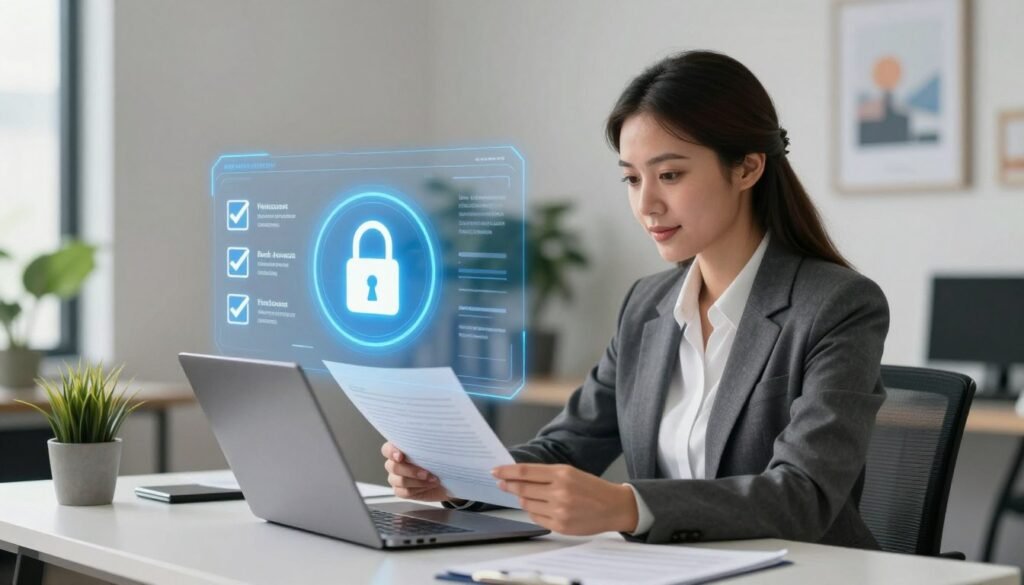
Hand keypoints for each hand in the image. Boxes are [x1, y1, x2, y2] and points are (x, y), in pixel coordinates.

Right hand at [380, 442, 450, 501]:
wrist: (446, 478)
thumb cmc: (439, 461)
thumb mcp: (436, 450)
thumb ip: (428, 446)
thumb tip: (433, 441)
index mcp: (400, 449)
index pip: (387, 449)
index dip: (391, 452)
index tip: (401, 456)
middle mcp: (395, 463)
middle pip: (393, 467)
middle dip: (411, 471)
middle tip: (427, 472)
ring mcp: (396, 478)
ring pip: (399, 481)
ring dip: (418, 481)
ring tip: (433, 480)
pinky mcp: (401, 491)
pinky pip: (404, 492)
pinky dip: (418, 489)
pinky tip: (429, 486)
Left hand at [492, 464, 638, 534]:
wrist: (613, 507)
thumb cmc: (591, 488)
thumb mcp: (570, 473)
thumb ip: (546, 474)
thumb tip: (518, 476)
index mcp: (562, 474)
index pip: (525, 472)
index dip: (507, 472)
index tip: (495, 471)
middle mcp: (559, 492)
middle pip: (522, 488)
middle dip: (508, 485)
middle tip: (501, 483)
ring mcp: (559, 510)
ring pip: (527, 504)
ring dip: (521, 499)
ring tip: (522, 495)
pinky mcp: (560, 526)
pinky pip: (536, 517)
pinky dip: (533, 511)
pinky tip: (537, 506)